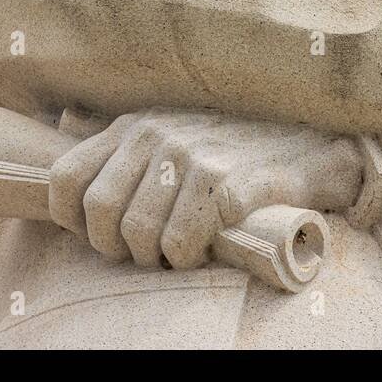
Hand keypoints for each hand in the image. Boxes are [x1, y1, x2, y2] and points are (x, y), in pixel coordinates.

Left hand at [48, 108, 362, 269]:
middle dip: (120, 248)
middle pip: (104, 214)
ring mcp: (199, 157)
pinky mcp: (235, 182)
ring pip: (146, 234)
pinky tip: (210, 244)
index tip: (100, 234)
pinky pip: (190, 239)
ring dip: (161, 256)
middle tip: (148, 252)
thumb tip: (68, 145)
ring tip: (183, 251)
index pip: (67, 178)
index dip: (72, 220)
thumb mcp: (173, 126)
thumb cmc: (237, 147)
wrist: (314, 145)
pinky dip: (196, 252)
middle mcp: (162, 134)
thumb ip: (125, 141)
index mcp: (138, 124)